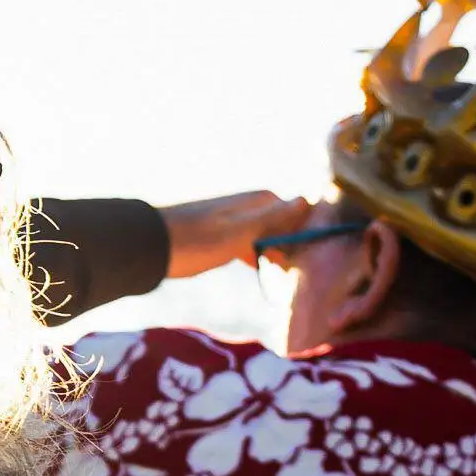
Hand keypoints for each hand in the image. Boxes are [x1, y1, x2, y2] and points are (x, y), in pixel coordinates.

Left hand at [160, 191, 316, 278]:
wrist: (151, 247)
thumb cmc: (196, 240)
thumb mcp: (238, 232)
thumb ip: (272, 219)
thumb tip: (307, 200)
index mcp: (259, 201)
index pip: (300, 211)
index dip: (313, 230)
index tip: (324, 254)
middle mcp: (251, 207)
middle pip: (286, 224)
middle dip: (299, 243)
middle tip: (312, 271)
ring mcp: (237, 222)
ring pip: (270, 236)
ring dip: (281, 252)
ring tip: (295, 275)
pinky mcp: (224, 239)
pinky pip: (252, 246)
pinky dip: (261, 257)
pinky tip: (267, 272)